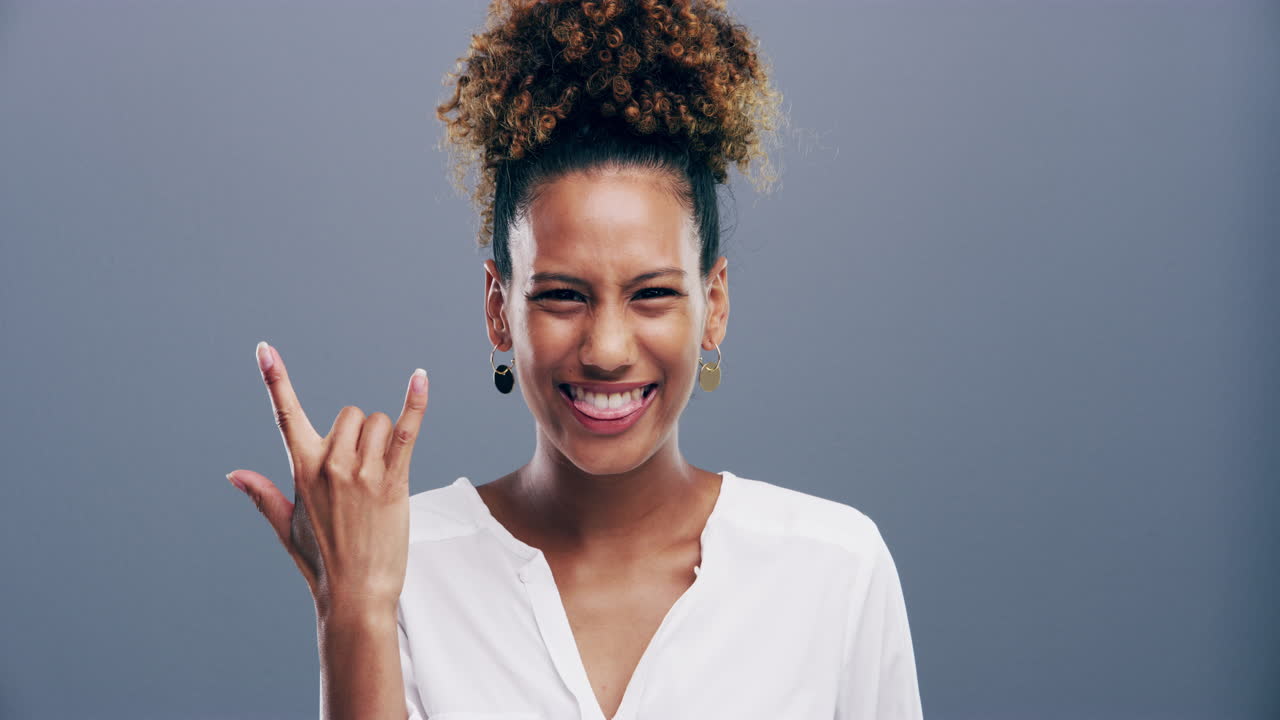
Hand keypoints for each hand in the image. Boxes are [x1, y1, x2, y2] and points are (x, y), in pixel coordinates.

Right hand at [227, 341, 427, 618]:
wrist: (356, 594)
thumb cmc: (321, 562)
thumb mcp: (286, 526)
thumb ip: (262, 494)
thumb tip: (233, 475)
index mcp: (302, 470)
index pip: (285, 415)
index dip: (275, 379)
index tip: (264, 349)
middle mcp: (330, 465)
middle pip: (350, 413)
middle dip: (358, 431)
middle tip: (361, 470)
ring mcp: (362, 472)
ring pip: (378, 422)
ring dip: (383, 438)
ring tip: (380, 477)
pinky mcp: (393, 481)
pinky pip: (407, 430)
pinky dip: (415, 403)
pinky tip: (420, 378)